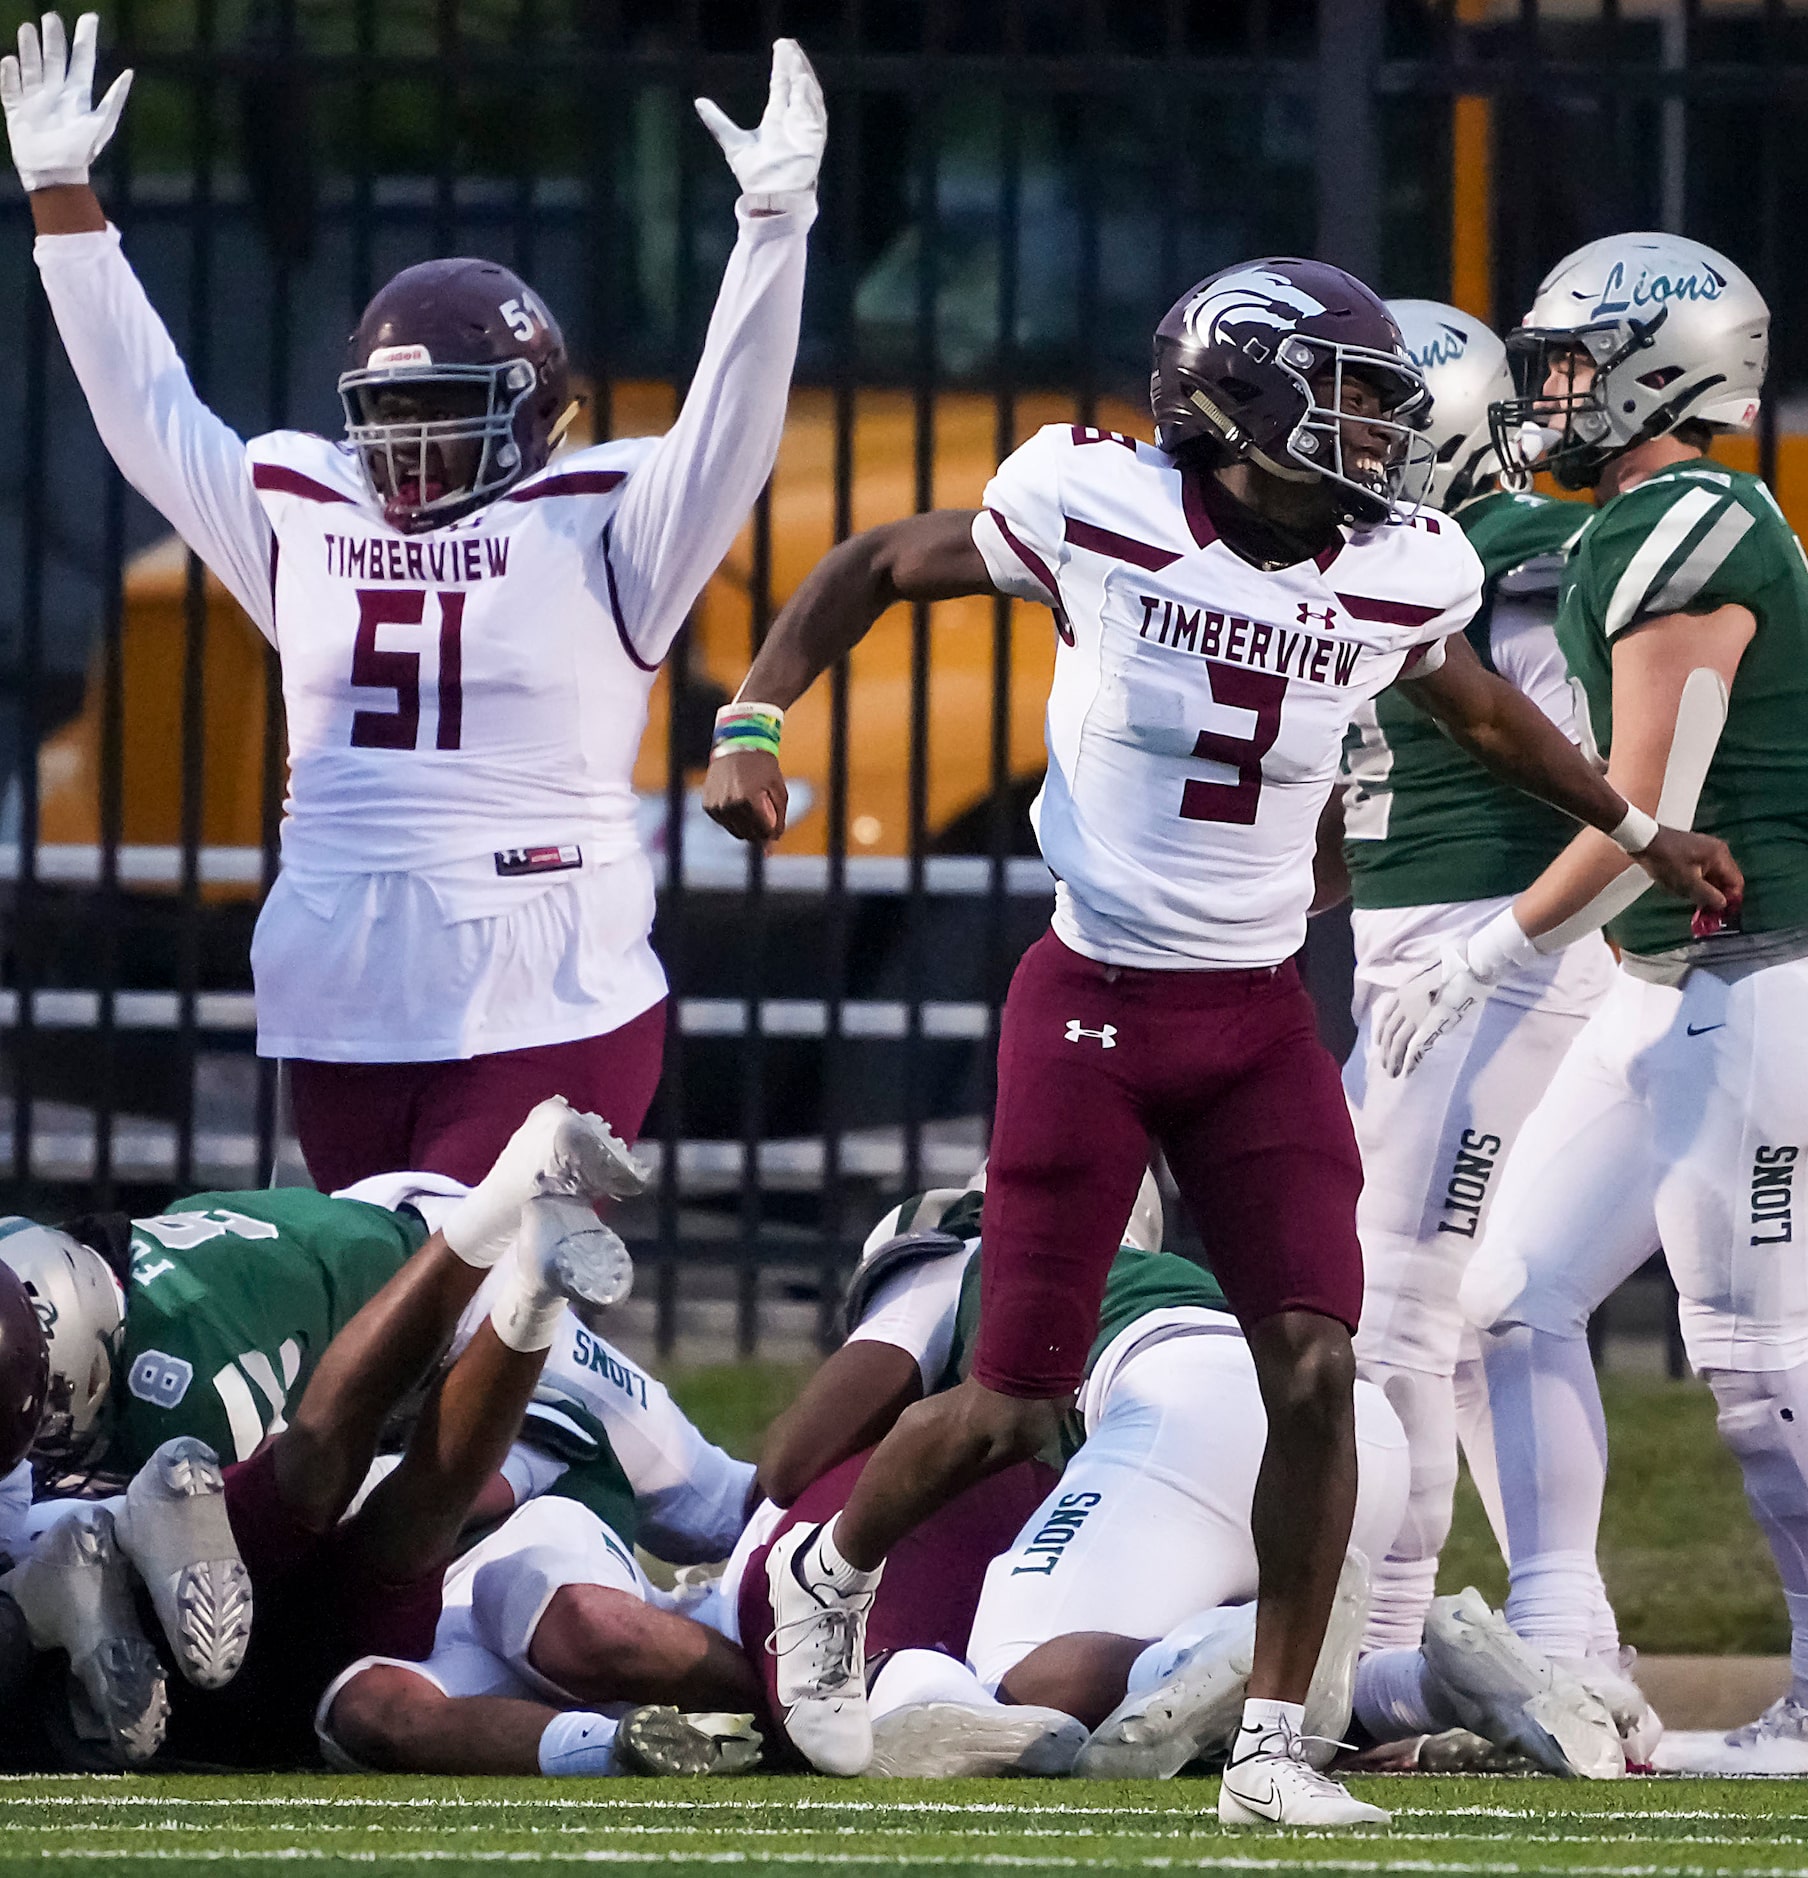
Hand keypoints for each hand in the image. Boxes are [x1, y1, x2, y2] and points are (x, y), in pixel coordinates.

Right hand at [1, 12, 130, 191]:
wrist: (57, 175)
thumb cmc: (81, 152)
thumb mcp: (102, 124)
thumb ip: (114, 99)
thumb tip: (129, 73)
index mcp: (78, 96)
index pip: (82, 61)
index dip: (85, 39)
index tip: (89, 17)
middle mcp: (56, 93)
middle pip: (54, 59)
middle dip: (53, 38)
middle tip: (51, 17)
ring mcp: (35, 100)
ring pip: (31, 67)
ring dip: (29, 48)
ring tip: (28, 28)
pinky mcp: (17, 110)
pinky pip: (10, 88)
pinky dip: (9, 75)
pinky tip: (9, 60)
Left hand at [694, 37, 825, 202]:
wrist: (768, 198)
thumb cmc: (754, 176)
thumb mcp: (732, 142)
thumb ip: (717, 122)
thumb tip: (699, 102)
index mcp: (777, 119)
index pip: (781, 87)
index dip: (781, 67)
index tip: (781, 48)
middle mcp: (792, 121)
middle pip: (796, 86)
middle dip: (793, 65)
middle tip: (788, 44)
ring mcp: (804, 130)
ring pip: (807, 96)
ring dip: (803, 76)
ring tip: (796, 58)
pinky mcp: (813, 141)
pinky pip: (814, 116)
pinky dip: (810, 98)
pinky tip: (803, 81)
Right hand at [703, 746, 788, 843]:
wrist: (737, 745)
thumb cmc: (763, 768)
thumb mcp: (779, 791)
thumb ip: (779, 821)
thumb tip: (771, 849)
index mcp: (749, 801)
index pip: (764, 832)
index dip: (772, 828)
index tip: (774, 818)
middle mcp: (730, 805)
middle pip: (750, 835)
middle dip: (760, 829)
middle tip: (764, 812)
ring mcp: (717, 806)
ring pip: (736, 832)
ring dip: (747, 825)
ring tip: (751, 804)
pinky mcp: (708, 806)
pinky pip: (725, 823)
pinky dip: (734, 818)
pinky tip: (738, 801)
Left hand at [1372, 940, 1488, 1078]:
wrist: (1468, 967)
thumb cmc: (1455, 970)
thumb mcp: (1429, 978)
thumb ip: (1421, 993)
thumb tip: (1422, 1008)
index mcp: (1404, 990)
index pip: (1386, 1014)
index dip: (1380, 1030)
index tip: (1378, 1043)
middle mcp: (1405, 1003)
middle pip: (1389, 1031)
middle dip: (1385, 1050)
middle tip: (1384, 1065)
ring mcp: (1415, 1013)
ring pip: (1397, 1041)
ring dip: (1393, 1059)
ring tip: (1392, 1073)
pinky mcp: (1429, 1023)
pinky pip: (1414, 1045)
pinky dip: (1409, 1060)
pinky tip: (1406, 1071)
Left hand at [1635, 824, 1741, 915]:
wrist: (1643, 840)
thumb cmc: (1665, 860)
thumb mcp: (1687, 883)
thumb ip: (1708, 896)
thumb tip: (1723, 905)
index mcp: (1720, 856)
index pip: (1736, 883)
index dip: (1731, 900)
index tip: (1721, 915)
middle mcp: (1717, 850)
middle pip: (1726, 880)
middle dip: (1716, 897)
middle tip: (1705, 914)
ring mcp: (1705, 849)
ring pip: (1713, 877)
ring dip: (1705, 891)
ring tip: (1691, 901)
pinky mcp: (1694, 851)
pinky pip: (1702, 871)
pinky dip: (1697, 882)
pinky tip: (1684, 889)